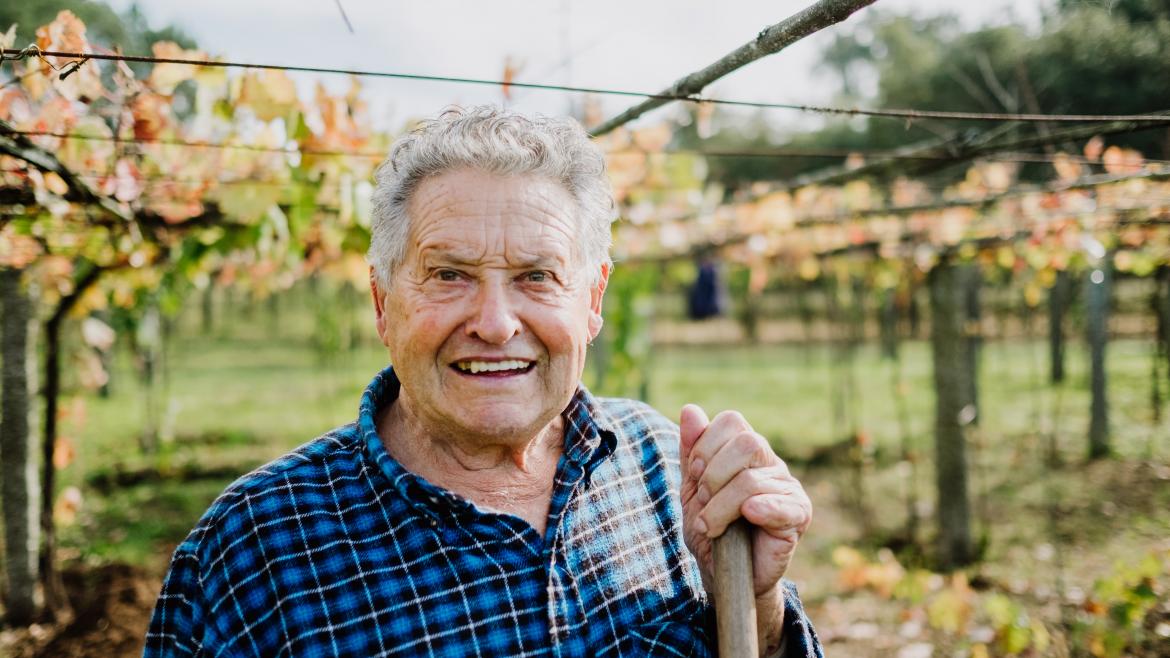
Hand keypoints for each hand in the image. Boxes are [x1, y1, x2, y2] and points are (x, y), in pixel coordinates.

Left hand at [679, 404, 811, 598]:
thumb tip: (690, 410)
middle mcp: (770, 463)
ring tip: (712, 527)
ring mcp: (788, 487)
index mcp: (746, 451)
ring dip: (721, 506)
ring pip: (752, 479)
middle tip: (704, 502)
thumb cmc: (711, 529)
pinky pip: (782, 503)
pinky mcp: (799, 515)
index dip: (707, 445)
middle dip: (714, 474)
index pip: (732, 421)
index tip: (695, 475)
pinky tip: (748, 518)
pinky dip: (760, 509)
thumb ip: (692, 451)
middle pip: (747, 442)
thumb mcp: (692, 489)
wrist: (724, 573)